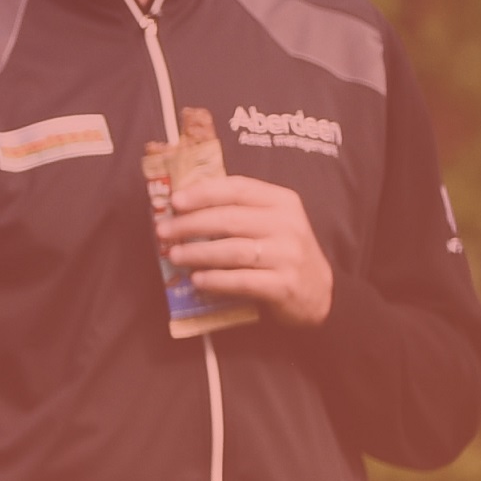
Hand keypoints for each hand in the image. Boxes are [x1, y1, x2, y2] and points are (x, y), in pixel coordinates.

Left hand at [156, 171, 334, 325]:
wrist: (317, 292)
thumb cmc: (280, 251)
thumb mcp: (268, 222)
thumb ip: (236, 210)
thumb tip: (180, 206)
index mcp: (282, 202)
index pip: (237, 188)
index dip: (203, 193)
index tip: (174, 201)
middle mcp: (288, 225)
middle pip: (229, 219)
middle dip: (190, 225)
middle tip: (163, 232)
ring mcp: (289, 256)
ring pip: (233, 250)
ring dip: (197, 253)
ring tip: (174, 256)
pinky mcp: (286, 285)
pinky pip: (243, 281)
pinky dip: (216, 280)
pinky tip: (197, 280)